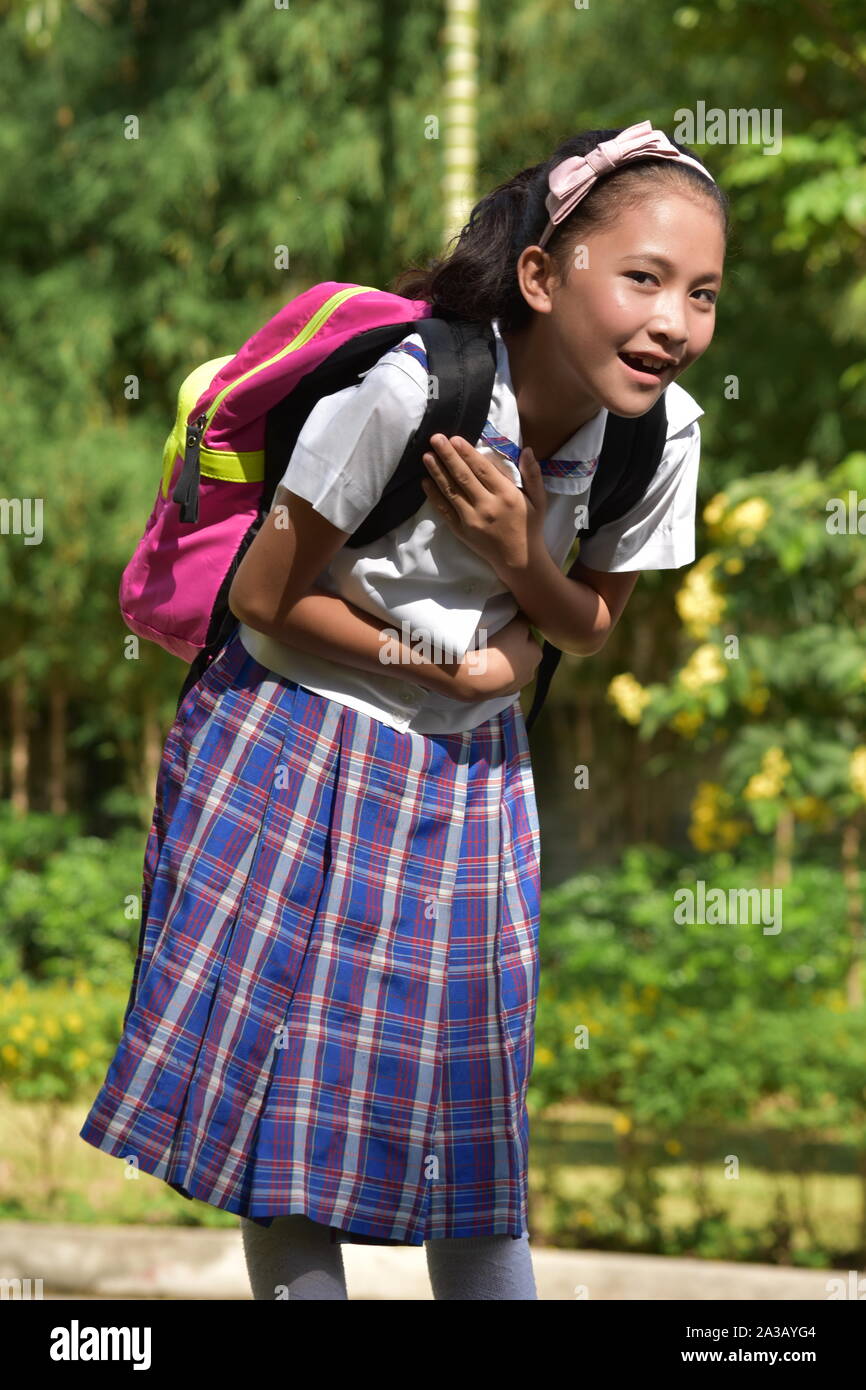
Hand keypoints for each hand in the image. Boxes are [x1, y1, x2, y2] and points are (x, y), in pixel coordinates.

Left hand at [420, 433, 547, 576]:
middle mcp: (487, 506)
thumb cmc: (530, 526)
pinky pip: (445, 511)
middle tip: (435, 438)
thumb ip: (533, 474)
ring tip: (427, 456)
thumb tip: (528, 450)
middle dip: (448, 456)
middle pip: (463, 477)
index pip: (483, 470)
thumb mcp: (539, 500)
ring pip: (451, 491)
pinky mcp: (462, 531)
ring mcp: (472, 520)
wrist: (519, 560)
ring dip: (437, 472)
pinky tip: (425, 482)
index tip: (455, 439)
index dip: (468, 453)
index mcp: (506, 495)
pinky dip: (434, 496)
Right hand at [454, 613, 543, 700]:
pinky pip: (496, 679)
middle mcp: (530, 672)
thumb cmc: (500, 648)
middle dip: (510, 649)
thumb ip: (523, 620)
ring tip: (485, 654)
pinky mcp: (499, 695)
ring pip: (508, 668)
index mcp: (537, 654)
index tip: (504, 628)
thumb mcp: (516, 625)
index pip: (528, 636)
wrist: (479, 677)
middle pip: (519, 654)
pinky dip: (491, 674)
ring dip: (500, 662)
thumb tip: (523, 618)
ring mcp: (514, 686)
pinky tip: (481, 667)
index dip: (516, 631)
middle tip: (495, 641)